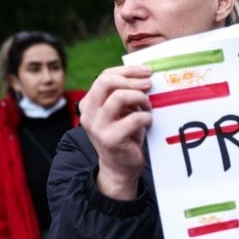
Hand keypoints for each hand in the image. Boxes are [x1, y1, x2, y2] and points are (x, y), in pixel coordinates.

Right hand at [78, 65, 152, 199]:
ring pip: (118, 97)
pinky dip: (146, 117)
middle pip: (106, 81)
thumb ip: (124, 94)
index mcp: (89, 102)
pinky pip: (133, 118)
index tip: (146, 71)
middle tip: (149, 84)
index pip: (105, 76)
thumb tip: (144, 75)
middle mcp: (88, 113)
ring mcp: (98, 126)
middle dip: (132, 80)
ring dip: (139, 98)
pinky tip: (148, 122)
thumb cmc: (125, 135)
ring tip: (148, 106)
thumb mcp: (121, 112)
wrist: (119, 168)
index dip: (127, 70)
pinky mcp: (111, 139)